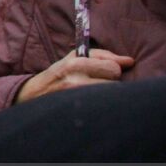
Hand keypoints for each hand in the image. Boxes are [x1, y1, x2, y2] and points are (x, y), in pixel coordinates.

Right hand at [14, 48, 135, 103]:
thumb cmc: (59, 73)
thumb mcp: (74, 57)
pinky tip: (93, 100)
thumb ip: (102, 55)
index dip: (111, 68)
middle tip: (97, 81)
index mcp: (75, 64)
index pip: (113, 67)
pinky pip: (104, 105)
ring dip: (106, 92)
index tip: (103, 70)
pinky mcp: (80, 110)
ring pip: (111, 94)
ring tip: (94, 91)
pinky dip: (102, 102)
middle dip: (110, 80)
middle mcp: (77, 81)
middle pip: (115, 81)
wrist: (36, 94)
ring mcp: (78, 98)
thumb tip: (130, 61)